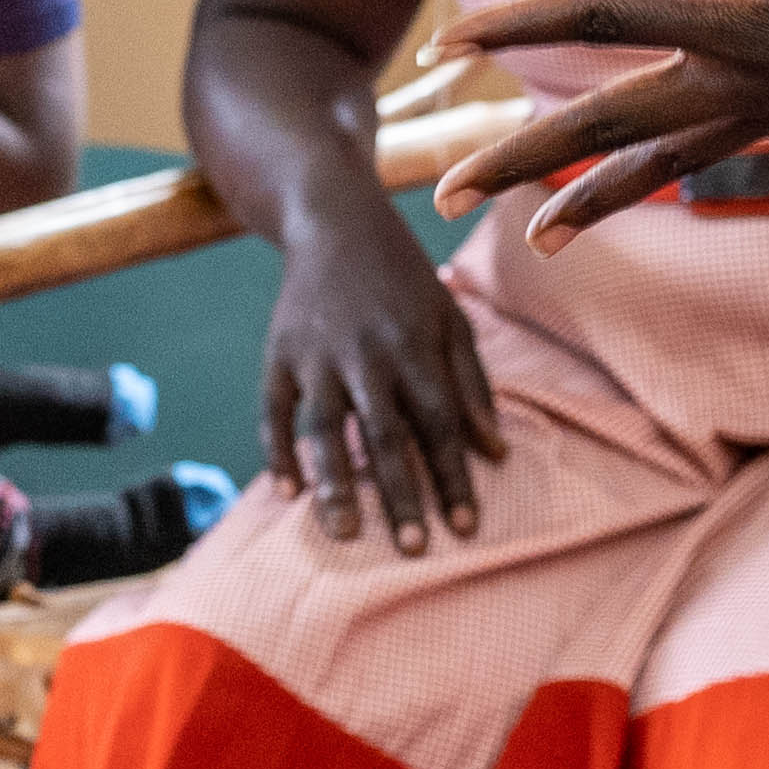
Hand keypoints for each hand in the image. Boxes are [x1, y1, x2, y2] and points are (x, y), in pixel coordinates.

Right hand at [257, 196, 504, 552]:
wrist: (334, 220)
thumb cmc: (404, 277)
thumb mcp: (450, 317)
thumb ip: (472, 384)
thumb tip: (495, 451)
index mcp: (415, 346)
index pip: (439, 424)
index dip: (453, 477)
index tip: (466, 528)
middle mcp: (366, 354)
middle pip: (384, 435)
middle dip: (400, 494)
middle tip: (412, 548)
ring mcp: (317, 355)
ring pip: (323, 427)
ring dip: (335, 482)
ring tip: (344, 533)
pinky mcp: (278, 353)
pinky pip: (273, 411)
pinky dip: (277, 451)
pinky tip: (288, 493)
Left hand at [429, 0, 768, 246]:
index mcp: (739, 33)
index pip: (601, 23)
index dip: (520, 23)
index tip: (447, 43)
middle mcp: (743, 85)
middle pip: (606, 129)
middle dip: (521, 162)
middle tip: (442, 200)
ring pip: (657, 158)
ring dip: (587, 190)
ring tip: (532, 232)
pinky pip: (708, 153)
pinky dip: (663, 173)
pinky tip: (652, 175)